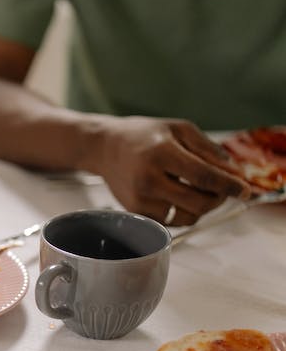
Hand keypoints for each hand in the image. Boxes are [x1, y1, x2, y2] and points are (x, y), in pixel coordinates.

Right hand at [96, 117, 250, 225]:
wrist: (105, 147)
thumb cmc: (144, 136)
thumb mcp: (178, 129)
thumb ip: (208, 149)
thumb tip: (234, 173)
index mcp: (161, 153)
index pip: (203, 176)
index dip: (229, 185)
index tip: (245, 190)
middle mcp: (148, 179)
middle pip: (198, 202)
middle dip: (219, 199)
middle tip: (223, 189)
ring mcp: (140, 198)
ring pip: (187, 217)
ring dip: (202, 208)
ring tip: (200, 192)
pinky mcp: (135, 211)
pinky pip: (171, 221)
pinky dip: (183, 212)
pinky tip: (180, 197)